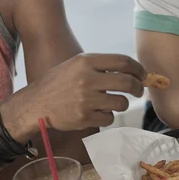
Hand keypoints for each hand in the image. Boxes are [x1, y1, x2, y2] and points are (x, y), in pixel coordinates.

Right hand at [5, 54, 145, 136]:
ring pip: (121, 103)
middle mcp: (87, 79)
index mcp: (86, 61)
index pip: (122, 62)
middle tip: (138, 90)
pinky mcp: (85, 117)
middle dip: (138, 88)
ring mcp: (86, 99)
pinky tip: (98, 112)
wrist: (36, 104)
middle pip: (127, 83)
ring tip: (112, 102)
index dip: (137, 68)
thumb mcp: (75, 65)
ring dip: (122, 104)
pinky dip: (108, 116)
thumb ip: (99, 66)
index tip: (142, 74)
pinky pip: (109, 118)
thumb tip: (130, 70)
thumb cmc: (58, 83)